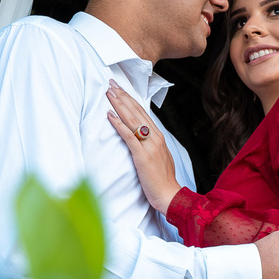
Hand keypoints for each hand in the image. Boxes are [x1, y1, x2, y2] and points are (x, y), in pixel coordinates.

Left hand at [106, 80, 181, 212]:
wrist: (170, 195)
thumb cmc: (162, 180)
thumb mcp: (158, 157)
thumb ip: (150, 144)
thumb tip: (140, 136)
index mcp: (158, 136)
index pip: (143, 112)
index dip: (130, 99)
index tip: (120, 89)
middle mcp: (155, 137)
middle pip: (137, 111)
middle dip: (123, 96)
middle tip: (111, 83)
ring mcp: (150, 145)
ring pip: (132, 119)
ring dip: (119, 104)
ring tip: (108, 93)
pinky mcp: (142, 155)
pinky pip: (129, 136)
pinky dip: (118, 124)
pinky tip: (110, 114)